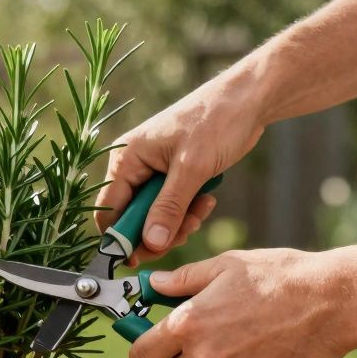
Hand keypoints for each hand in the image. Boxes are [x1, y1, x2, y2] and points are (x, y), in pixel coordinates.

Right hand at [96, 71, 266, 263]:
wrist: (247, 100)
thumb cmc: (216, 122)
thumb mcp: (191, 169)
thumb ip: (169, 208)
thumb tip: (151, 243)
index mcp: (126, 158)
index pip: (109, 210)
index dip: (122, 238)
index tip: (144, 257)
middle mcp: (134, 165)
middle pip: (131, 217)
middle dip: (158, 230)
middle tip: (185, 232)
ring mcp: (153, 170)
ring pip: (154, 216)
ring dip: (177, 222)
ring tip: (201, 210)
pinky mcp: (172, 175)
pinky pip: (171, 206)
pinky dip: (187, 211)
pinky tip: (206, 200)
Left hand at [126, 249, 356, 357]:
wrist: (333, 301)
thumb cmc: (279, 276)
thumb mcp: (226, 266)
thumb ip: (183, 280)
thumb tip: (151, 284)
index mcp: (188, 324)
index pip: (141, 356)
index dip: (145, 350)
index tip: (154, 343)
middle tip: (198, 343)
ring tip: (238, 342)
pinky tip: (262, 354)